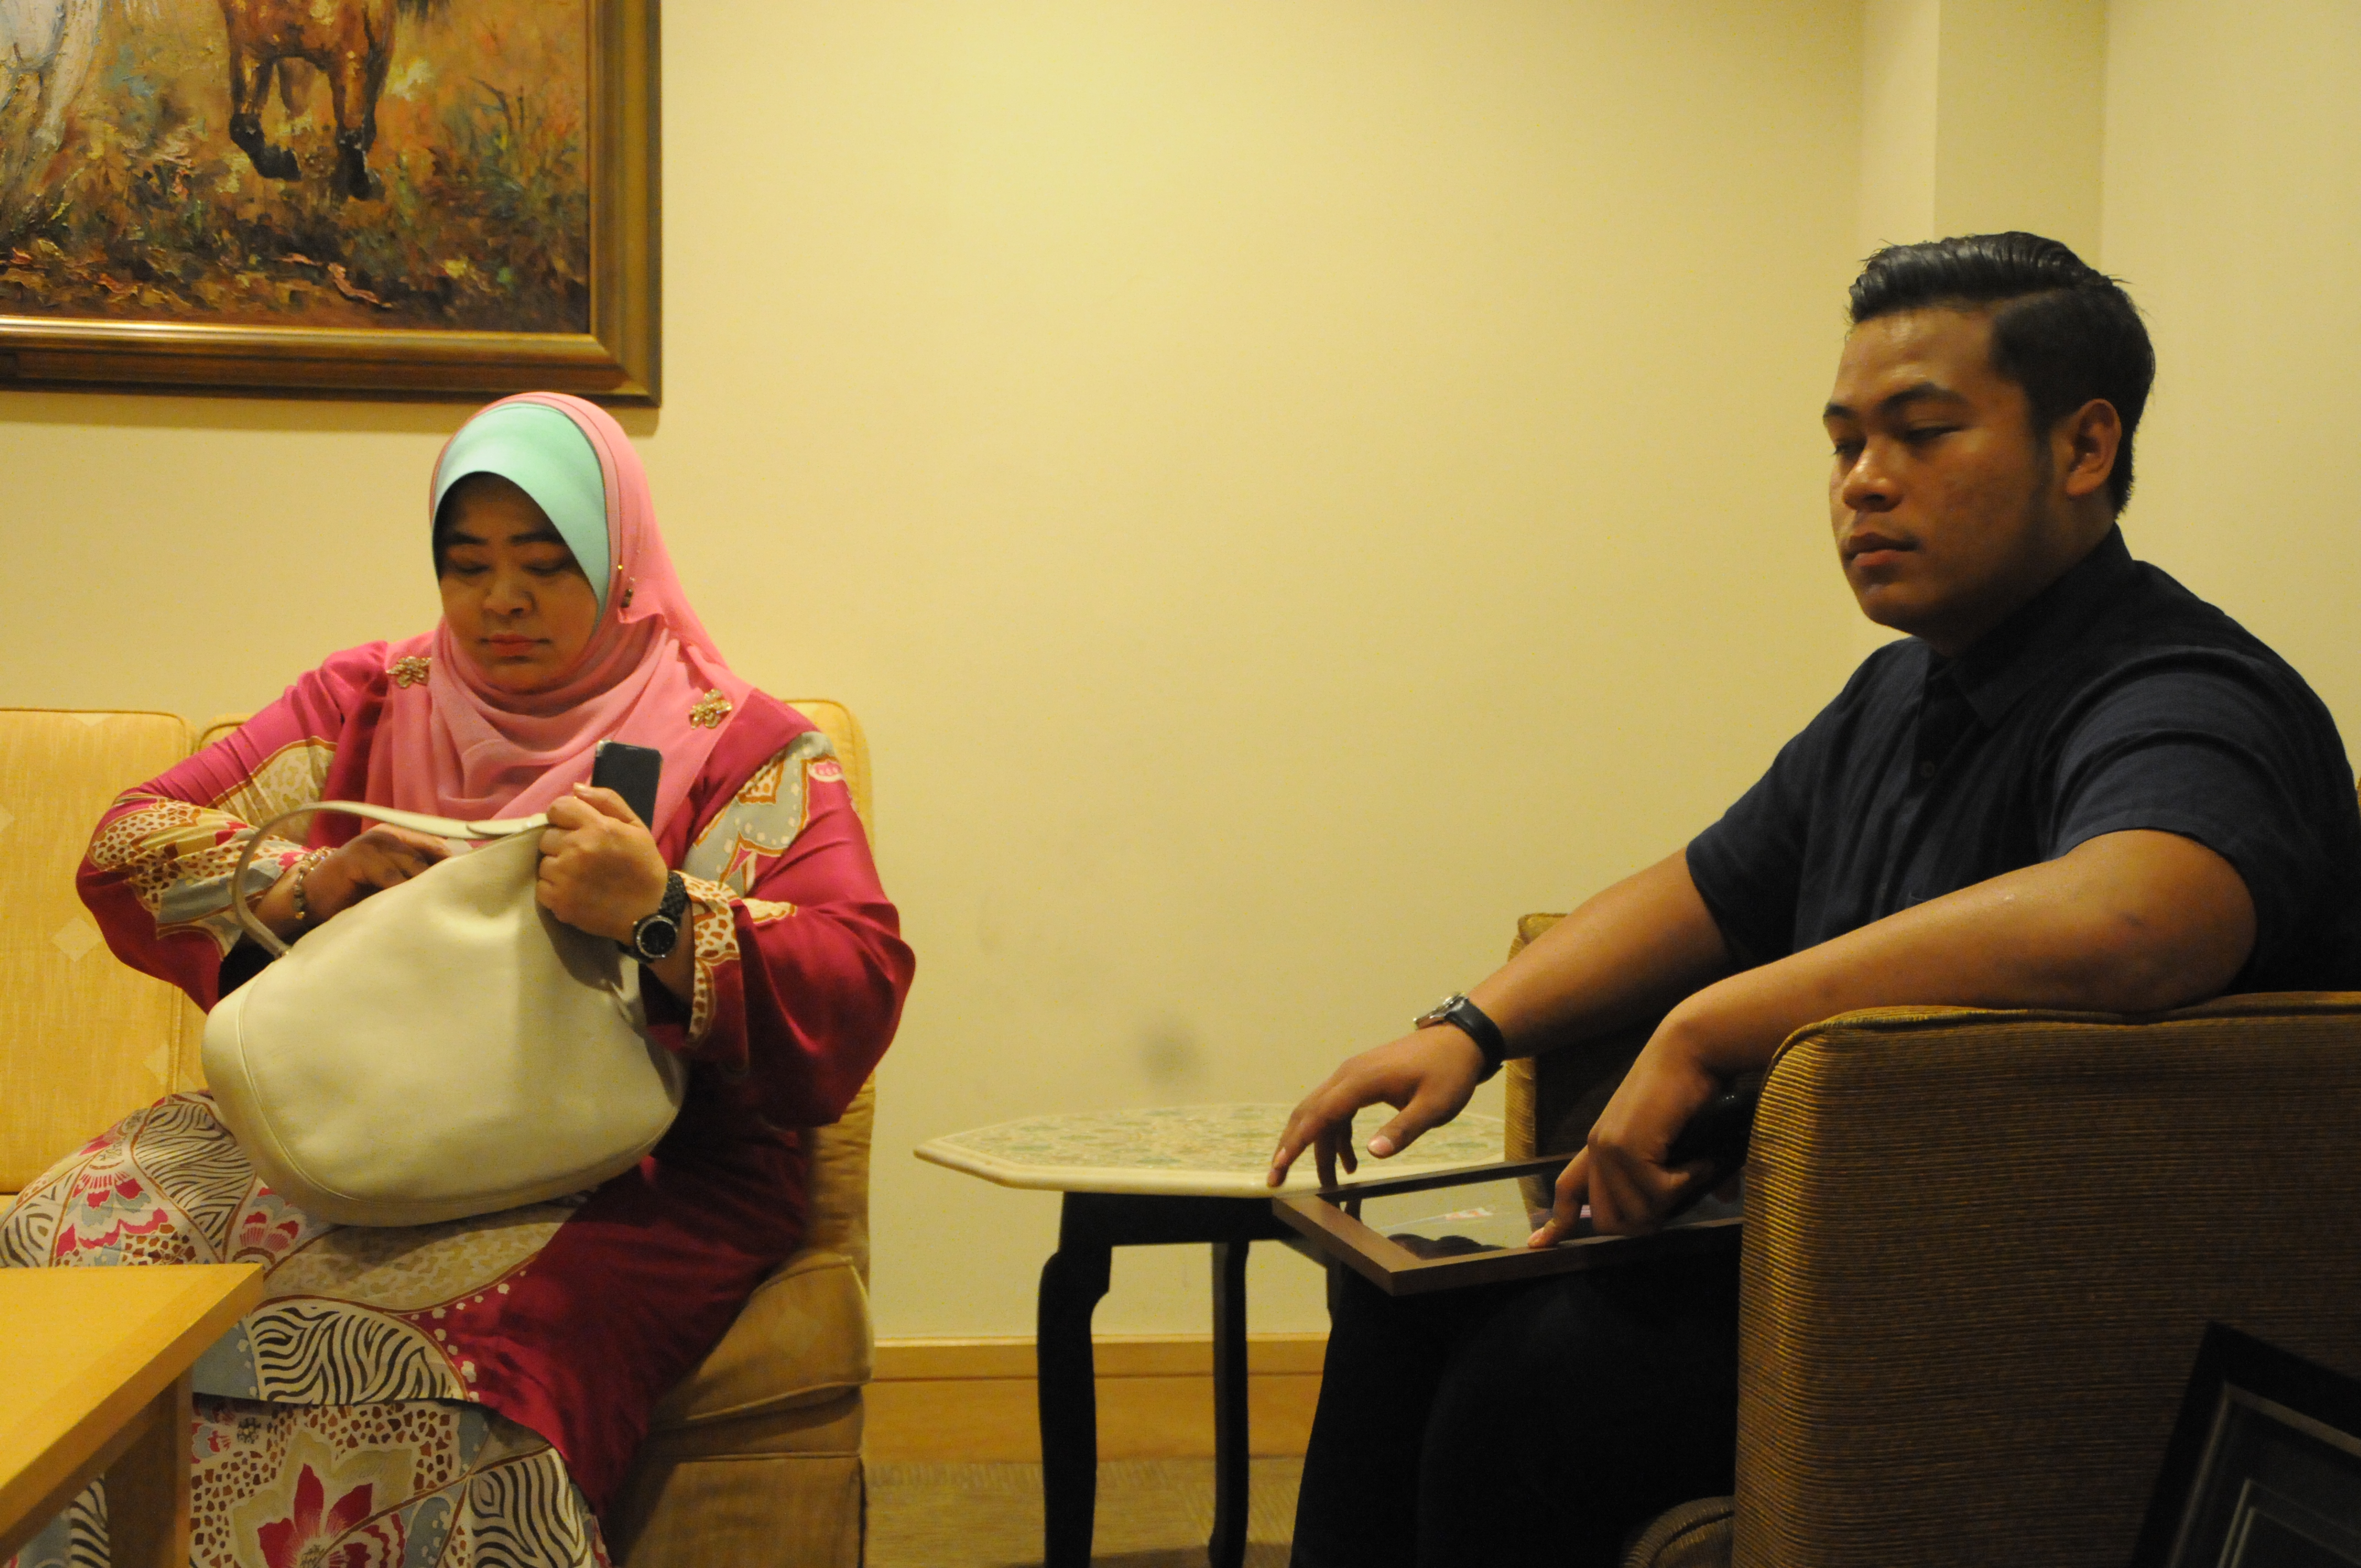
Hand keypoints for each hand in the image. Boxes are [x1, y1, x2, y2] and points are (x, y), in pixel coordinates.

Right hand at [299, 825, 451, 924]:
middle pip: (430, 855)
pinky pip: (391, 878)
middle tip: (461, 899)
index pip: (438, 846)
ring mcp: (372, 844)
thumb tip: (459, 883)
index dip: (455, 865)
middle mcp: (388, 835)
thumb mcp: (392, 879)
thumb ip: (416, 875)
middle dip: (445, 878)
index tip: (474, 883)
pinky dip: (403, 894)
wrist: (313, 896)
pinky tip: (412, 910)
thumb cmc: (357, 891)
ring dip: (426, 887)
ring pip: (414, 866)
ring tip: (440, 907)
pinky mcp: (358, 858)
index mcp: (400, 836)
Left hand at [537, 784, 670, 941]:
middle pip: (547, 836)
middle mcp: (577, 848)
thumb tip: (575, 788)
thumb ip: (607, 801)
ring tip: (578, 875)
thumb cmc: (643, 866)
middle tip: (580, 854)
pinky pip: (542, 887)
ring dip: (557, 866)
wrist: (648, 912)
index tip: (574, 826)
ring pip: (544, 862)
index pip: (558, 807)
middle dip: (561, 842)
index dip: (564, 816)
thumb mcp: (636, 826)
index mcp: (597, 827)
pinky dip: (554, 889)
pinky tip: (573, 890)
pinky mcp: (559, 901)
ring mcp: (565, 876)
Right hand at [1267, 1026, 1486, 1187]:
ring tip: (1329, 1184)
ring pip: (1321, 1113)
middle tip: (1277, 1179)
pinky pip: (1338, 1109)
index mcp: (1361, 1080)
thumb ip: (1403, 1129)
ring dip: (1319, 1147)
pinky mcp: (1361, 1080)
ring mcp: (1353, 1076)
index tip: (1279, 1167)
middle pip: (1308, 1112)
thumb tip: (1372, 1153)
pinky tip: (1352, 1162)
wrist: (1461, 1040)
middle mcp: (1348, 1075)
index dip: (1297, 1143)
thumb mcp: (1434, 1107)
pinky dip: (1337, 1136)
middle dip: (1291, 1147)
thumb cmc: (1449, 1073)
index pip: (1319, 1114)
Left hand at [1528, 1020, 1719, 1243]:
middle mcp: (1598, 1149)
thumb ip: (1693, 1172)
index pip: (1568, 1189)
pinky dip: (1688, 1182)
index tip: (1537, 1245)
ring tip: (1697, 1166)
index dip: (1557, 1223)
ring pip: (1638, 1213)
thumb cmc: (1692, 1088)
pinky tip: (1701, 1158)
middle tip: (1680, 1196)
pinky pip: (1659, 1193)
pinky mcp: (1627, 1146)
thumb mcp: (1685, 1139)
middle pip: (1609, 1222)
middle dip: (1647, 1222)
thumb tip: (1726, 1196)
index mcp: (1603, 1146)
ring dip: (1676, 1198)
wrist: (1691, 1049)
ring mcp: (1609, 1148)